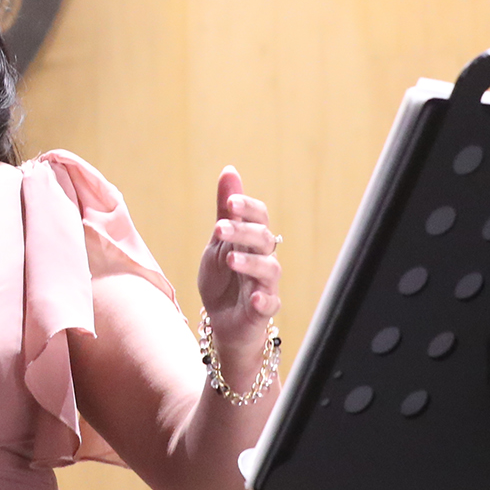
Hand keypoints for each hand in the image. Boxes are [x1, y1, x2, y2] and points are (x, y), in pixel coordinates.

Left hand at [197, 165, 282, 366]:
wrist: (221, 319)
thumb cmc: (224, 277)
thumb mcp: (219, 241)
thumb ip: (226, 211)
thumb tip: (230, 170)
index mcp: (252, 240)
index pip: (259, 217)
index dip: (248, 208)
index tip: (230, 201)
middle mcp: (263, 259)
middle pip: (263, 239)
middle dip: (243, 231)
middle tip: (219, 228)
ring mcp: (265, 285)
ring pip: (269, 269)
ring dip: (251, 263)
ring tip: (230, 259)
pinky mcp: (263, 309)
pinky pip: (270, 304)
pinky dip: (263, 300)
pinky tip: (253, 296)